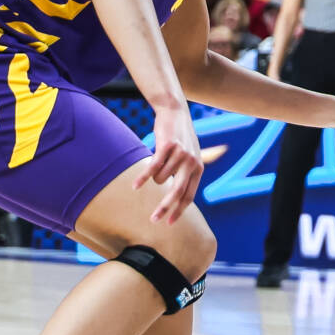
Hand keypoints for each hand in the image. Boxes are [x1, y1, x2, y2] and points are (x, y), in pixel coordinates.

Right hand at [135, 106, 205, 224]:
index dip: (178, 210)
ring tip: (157, 163)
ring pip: (160, 178)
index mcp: (199, 168)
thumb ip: (186, 174)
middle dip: (164, 208)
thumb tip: (176, 197)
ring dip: (153, 176)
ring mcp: (181, 154)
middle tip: (153, 220)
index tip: (168, 223)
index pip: (189, 195)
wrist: (175, 112)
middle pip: (177, 193)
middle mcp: (192, 163)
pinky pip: (153, 168)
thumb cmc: (180, 138)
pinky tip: (135, 186)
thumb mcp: (189, 156)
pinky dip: (143, 178)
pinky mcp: (168, 147)